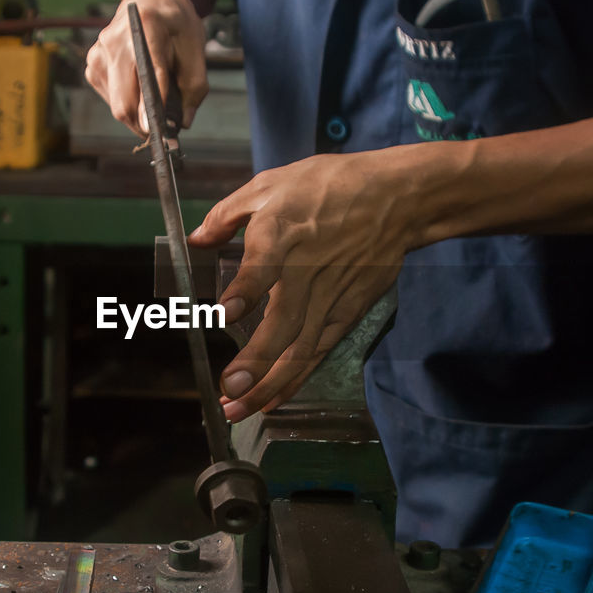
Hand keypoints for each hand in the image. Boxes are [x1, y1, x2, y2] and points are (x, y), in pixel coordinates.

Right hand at [84, 0, 208, 136]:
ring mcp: (99, 50)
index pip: (148, 75)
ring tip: (154, 104)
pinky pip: (109, 97)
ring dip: (136, 114)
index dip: (151, 107)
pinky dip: (126, 103)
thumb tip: (183, 123)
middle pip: (124, 101)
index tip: (156, 131)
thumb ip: (194, 87)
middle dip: (144, 123)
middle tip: (164, 131)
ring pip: (116, 104)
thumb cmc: (177, 24)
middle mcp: (115, 37)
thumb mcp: (196, 49)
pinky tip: (139, 89)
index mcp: (146, 25)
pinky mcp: (93, 62)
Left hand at [189, 152, 417, 421]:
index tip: (224, 313)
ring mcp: (331, 294)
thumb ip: (227, 213)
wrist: (397, 197)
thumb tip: (196, 239)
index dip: (245, 291)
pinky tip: (272, 400)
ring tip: (239, 410)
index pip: (264, 267)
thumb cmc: (330, 185)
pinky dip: (296, 378)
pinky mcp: (348, 310)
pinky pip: (319, 351)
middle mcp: (307, 269)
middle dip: (256, 362)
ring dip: (269, 383)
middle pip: (284, 323)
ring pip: (301, 348)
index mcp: (282, 233)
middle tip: (229, 390)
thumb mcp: (272, 183)